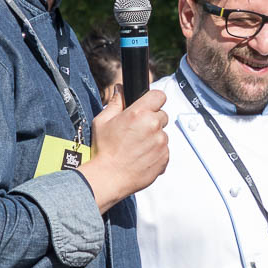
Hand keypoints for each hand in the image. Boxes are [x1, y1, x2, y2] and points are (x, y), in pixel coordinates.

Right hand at [80, 89, 169, 211]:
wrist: (109, 177)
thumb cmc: (104, 151)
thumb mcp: (102, 121)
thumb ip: (115, 103)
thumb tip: (120, 90)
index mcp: (139, 113)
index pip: (158, 95)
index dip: (153, 100)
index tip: (149, 105)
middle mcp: (153, 126)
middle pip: (162, 115)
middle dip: (152, 120)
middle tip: (137, 130)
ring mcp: (161, 143)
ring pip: (163, 134)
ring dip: (154, 137)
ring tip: (137, 146)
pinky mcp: (165, 157)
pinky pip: (164, 150)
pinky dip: (156, 152)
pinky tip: (141, 156)